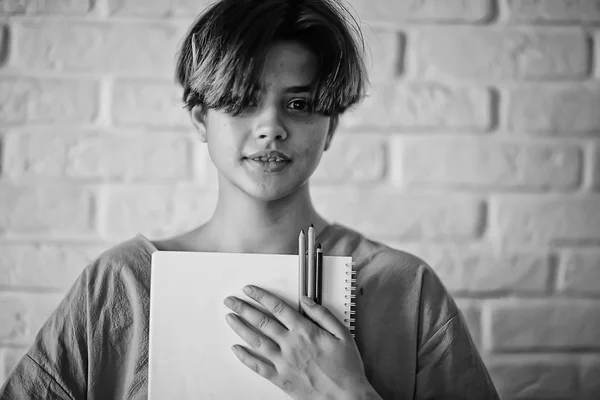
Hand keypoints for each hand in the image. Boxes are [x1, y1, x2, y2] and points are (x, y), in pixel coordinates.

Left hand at [223, 285, 379, 399]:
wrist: (346, 398)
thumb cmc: (346, 368)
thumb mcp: (342, 334)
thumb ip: (322, 314)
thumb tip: (306, 300)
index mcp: (305, 331)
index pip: (277, 307)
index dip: (261, 296)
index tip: (250, 290)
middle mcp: (291, 345)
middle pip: (261, 321)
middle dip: (244, 308)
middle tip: (231, 301)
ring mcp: (283, 362)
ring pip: (256, 341)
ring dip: (240, 327)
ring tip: (230, 318)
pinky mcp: (280, 379)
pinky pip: (258, 367)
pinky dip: (244, 357)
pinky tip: (236, 350)